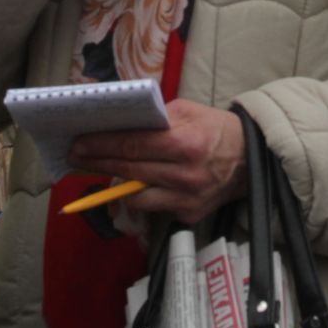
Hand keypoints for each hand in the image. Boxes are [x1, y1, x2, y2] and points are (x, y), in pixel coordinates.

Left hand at [66, 99, 248, 224]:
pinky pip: (153, 208)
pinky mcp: (188, 216)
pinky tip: (133, 185)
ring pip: (136, 197)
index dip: (102, 145)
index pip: (133, 145)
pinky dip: (141, 196)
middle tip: (75, 156)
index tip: (79, 143)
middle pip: (129, 170)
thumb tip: (120, 124)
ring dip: (115, 184)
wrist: (252, 160)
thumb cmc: (216, 129)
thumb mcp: (189, 111)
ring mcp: (186, 200)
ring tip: (101, 170)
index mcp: (185, 143)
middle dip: (97, 162)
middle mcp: (184, 175)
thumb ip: (156, 118)